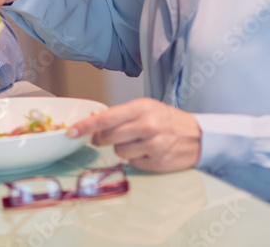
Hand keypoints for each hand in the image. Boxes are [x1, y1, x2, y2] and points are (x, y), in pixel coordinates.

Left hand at [67, 97, 200, 171]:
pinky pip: (132, 163)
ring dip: (121, 148)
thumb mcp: (146, 108)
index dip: (85, 126)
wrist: (198, 136)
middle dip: (101, 139)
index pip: (106, 118)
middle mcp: (147, 126)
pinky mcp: (157, 162)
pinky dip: (135, 158)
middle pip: (108, 137)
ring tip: (136, 142)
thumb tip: (92, 120)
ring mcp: (153, 145)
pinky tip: (146, 151)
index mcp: (141, 108)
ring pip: (119, 152)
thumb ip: (120, 114)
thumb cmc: (168, 119)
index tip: (71, 132)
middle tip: (104, 137)